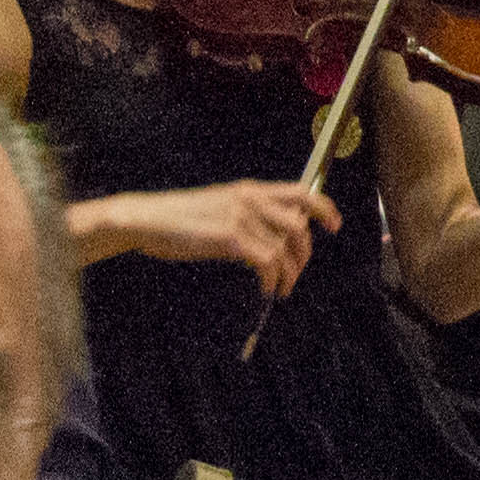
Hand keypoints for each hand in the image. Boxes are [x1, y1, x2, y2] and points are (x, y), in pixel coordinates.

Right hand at [107, 180, 342, 297]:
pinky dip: (272, 280)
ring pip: (285, 247)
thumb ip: (249, 215)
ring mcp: (241, 217)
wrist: (144, 219)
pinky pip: (267, 262)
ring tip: (282, 288)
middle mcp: (250, 199)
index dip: (324, 208)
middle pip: (299, 225)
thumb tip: (273, 238)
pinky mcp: (230, 237)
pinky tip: (267, 289)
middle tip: (297, 273)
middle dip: (304, 254)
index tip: (334, 226)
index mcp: (250, 190)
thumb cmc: (177, 218)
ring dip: (290, 273)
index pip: (301, 192)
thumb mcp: (220, 206)